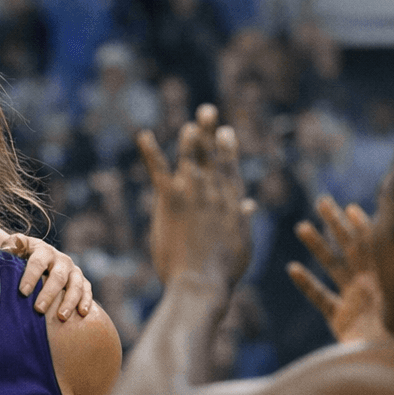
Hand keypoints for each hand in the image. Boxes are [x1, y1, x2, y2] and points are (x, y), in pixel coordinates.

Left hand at [3, 234, 94, 320]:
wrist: (38, 258)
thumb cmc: (22, 257)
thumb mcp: (15, 247)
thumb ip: (11, 246)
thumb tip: (7, 249)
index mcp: (43, 251)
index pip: (38, 262)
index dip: (31, 276)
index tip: (23, 292)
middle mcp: (61, 260)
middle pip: (57, 276)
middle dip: (48, 294)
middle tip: (39, 309)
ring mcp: (73, 270)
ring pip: (75, 285)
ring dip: (69, 301)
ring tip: (61, 317)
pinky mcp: (82, 281)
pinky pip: (87, 290)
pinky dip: (86, 301)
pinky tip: (82, 313)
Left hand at [137, 104, 251, 287]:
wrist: (201, 283)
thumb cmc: (222, 272)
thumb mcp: (241, 244)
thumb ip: (242, 220)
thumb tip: (249, 204)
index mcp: (232, 204)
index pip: (230, 170)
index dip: (227, 150)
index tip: (226, 132)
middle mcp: (216, 192)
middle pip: (213, 157)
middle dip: (210, 133)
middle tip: (207, 111)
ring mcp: (194, 193)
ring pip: (191, 158)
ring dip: (190, 139)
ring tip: (188, 126)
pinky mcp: (172, 199)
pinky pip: (159, 169)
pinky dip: (151, 151)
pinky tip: (144, 135)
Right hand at [288, 196, 388, 343]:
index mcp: (390, 276)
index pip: (374, 242)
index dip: (363, 224)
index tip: (351, 207)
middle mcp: (371, 284)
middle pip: (351, 247)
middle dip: (336, 223)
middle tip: (323, 201)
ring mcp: (355, 301)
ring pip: (333, 267)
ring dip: (318, 246)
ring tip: (302, 227)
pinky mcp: (341, 320)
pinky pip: (320, 298)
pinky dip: (307, 284)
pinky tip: (293, 268)